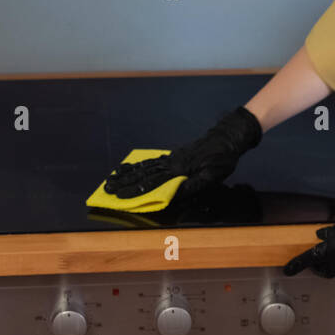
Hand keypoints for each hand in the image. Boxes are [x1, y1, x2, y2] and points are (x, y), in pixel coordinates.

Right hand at [101, 106, 261, 201]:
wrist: (228, 136)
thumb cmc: (222, 158)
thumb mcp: (212, 176)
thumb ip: (191, 186)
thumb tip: (172, 196)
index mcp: (179, 170)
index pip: (152, 183)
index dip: (135, 191)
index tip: (119, 197)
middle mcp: (171, 163)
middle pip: (144, 174)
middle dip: (124, 182)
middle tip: (106, 188)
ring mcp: (172, 157)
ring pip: (145, 166)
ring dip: (128, 173)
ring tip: (112, 177)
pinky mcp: (175, 154)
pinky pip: (153, 160)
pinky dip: (139, 164)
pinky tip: (131, 166)